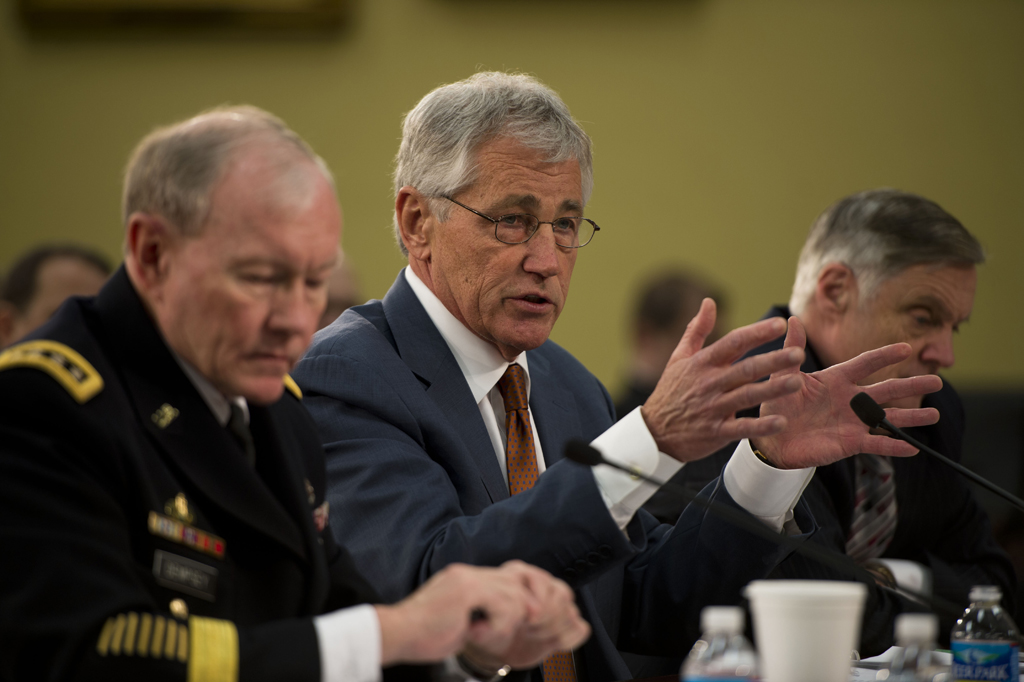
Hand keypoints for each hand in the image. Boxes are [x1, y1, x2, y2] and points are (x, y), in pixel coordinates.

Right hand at [374, 561, 587, 668]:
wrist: (397, 634)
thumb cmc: (421, 635)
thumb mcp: (457, 622)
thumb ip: (478, 615)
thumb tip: (504, 621)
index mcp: (463, 578)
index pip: (504, 581)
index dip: (515, 603)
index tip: (514, 624)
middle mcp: (467, 573)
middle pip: (514, 583)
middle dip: (520, 610)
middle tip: (507, 632)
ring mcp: (466, 579)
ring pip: (513, 594)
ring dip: (508, 621)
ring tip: (486, 636)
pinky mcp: (466, 590)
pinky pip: (502, 604)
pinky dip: (498, 624)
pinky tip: (477, 634)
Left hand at [463, 561, 589, 669]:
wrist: (495, 643)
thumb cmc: (488, 626)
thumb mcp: (480, 623)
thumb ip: (483, 624)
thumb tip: (486, 628)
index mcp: (520, 573)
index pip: (543, 581)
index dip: (536, 605)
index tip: (526, 621)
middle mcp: (542, 582)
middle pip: (561, 595)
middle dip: (544, 618)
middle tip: (529, 628)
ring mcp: (557, 600)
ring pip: (571, 611)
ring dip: (553, 629)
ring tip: (534, 634)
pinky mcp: (567, 620)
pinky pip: (580, 628)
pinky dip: (567, 639)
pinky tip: (549, 642)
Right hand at [641, 298, 804, 461]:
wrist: (654, 432)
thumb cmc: (671, 391)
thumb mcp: (679, 357)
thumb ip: (697, 329)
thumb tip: (709, 301)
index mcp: (702, 363)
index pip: (733, 342)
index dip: (756, 332)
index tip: (780, 324)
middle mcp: (709, 383)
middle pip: (745, 369)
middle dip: (772, 360)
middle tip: (798, 353)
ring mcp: (712, 408)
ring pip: (746, 396)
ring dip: (772, 390)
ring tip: (797, 382)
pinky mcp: (715, 432)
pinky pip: (740, 428)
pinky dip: (760, 426)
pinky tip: (780, 421)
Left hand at [755, 317, 941, 468]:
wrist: (772, 437)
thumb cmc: (778, 403)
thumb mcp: (784, 376)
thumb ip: (791, 350)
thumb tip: (791, 319)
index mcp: (836, 379)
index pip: (864, 364)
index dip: (883, 356)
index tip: (906, 347)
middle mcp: (850, 399)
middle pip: (885, 390)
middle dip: (911, 386)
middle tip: (938, 381)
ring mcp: (852, 422)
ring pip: (887, 418)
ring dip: (911, 418)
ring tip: (933, 415)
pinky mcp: (850, 443)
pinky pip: (875, 444)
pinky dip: (893, 445)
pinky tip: (913, 447)